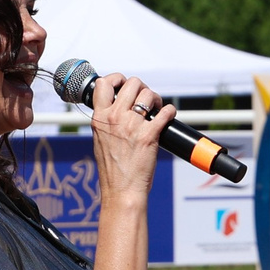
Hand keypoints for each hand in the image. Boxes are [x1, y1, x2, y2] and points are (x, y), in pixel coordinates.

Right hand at [88, 73, 174, 204]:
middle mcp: (114, 118)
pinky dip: (169, 111)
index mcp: (100, 118)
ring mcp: (132, 126)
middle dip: (142, 88)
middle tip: (145, 100)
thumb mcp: (100, 139)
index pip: (103, 83)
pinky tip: (167, 116)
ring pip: (148, 94)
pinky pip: (165, 111)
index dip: (116, 79)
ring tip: (156, 109)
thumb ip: (106, 121)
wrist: (121, 190)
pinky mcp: (149, 135)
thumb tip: (118, 107)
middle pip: (132, 83)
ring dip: (155, 99)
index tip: (123, 85)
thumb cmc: (112, 169)